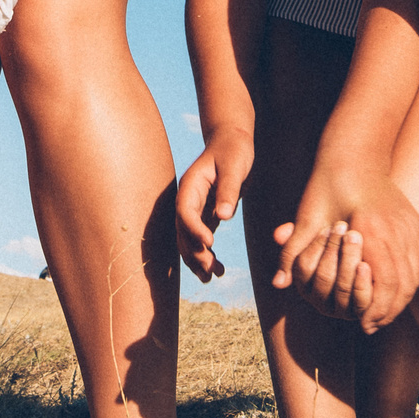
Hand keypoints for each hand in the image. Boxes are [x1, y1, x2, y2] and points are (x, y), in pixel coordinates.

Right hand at [175, 125, 253, 282]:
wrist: (232, 140)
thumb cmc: (234, 149)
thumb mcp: (235, 165)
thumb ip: (228, 189)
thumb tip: (223, 217)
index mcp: (190, 185)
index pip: (185, 211)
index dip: (194, 229)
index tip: (210, 244)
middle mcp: (188, 199)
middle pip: (183, 231)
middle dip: (194, 252)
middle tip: (211, 271)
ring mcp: (195, 208)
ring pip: (189, 240)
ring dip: (197, 259)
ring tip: (212, 277)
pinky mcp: (206, 214)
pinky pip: (201, 239)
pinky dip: (207, 255)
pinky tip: (219, 271)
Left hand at [272, 170, 418, 333]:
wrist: (355, 154)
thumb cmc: (327, 185)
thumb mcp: (307, 218)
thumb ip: (294, 253)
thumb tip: (278, 284)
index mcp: (371, 230)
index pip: (384, 283)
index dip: (374, 309)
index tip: (363, 324)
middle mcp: (396, 228)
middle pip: (403, 284)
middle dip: (389, 309)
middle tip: (373, 324)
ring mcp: (410, 224)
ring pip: (415, 273)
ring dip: (402, 297)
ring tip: (384, 311)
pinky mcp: (415, 221)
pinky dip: (412, 278)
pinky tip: (399, 289)